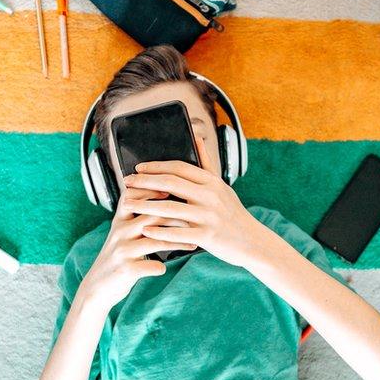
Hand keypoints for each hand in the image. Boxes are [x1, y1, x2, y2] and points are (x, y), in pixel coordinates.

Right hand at [79, 187, 196, 310]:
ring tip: (193, 243)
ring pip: (155, 239)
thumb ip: (137, 219)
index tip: (175, 190)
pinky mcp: (126, 270)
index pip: (134, 195)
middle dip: (176, 215)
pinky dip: (161, 267)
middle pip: (151, 214)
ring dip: (177, 241)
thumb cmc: (117, 257)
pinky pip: (151, 266)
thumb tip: (163, 200)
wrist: (97, 286)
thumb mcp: (122, 234)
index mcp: (120, 220)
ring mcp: (122, 251)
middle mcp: (120, 232)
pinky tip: (167, 267)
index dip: (153, 190)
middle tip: (196, 218)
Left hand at [120, 137, 265, 267]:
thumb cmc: (233, 214)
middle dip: (145, 182)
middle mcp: (210, 196)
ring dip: (145, 205)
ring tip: (127, 204)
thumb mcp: (222, 186)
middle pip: (171, 184)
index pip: (180, 168)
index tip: (138, 168)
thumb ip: (206, 163)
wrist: (253, 242)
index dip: (157, 166)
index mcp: (212, 182)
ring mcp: (209, 216)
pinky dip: (159, 231)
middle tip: (126, 182)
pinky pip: (178, 233)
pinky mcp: (208, 236)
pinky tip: (144, 230)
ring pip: (170, 208)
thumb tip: (197, 138)